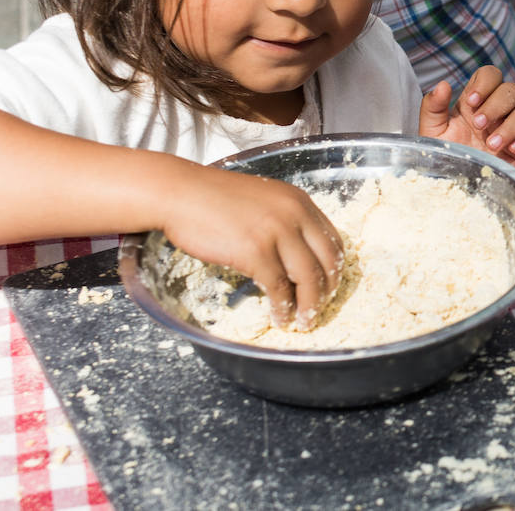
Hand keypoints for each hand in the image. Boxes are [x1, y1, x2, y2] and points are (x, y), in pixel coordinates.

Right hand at [160, 167, 343, 329]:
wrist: (181, 193)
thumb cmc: (213, 198)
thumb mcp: (262, 200)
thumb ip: (284, 221)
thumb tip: (295, 255)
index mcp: (299, 201)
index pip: (332, 240)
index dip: (333, 268)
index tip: (327, 285)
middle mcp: (294, 214)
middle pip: (326, 261)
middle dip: (327, 290)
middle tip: (320, 307)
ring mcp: (276, 232)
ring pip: (308, 278)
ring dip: (309, 305)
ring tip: (303, 320)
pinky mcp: (255, 252)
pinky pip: (278, 288)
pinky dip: (283, 307)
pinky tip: (280, 317)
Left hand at [418, 66, 514, 165]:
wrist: (456, 187)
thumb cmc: (445, 157)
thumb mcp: (432, 131)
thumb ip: (433, 106)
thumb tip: (443, 84)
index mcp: (476, 102)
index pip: (490, 75)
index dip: (484, 83)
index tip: (471, 101)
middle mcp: (498, 112)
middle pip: (511, 90)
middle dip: (495, 106)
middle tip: (478, 125)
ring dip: (511, 125)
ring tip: (492, 145)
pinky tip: (512, 149)